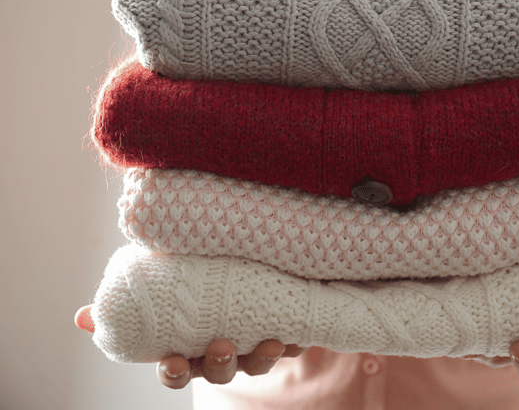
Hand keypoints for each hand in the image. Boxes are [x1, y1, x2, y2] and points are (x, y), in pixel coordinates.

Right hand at [74, 305, 307, 389]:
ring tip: (269, 341)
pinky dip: (295, 339)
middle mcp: (220, 354)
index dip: (174, 371)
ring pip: (256, 362)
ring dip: (262, 356)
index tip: (174, 360)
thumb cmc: (189, 298)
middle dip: (221, 363)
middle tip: (222, 346)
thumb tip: (81, 316)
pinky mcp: (281, 334)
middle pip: (220, 371)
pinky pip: (289, 344)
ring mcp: (250, 347)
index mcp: (187, 351)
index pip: (176, 372)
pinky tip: (300, 331)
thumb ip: (122, 308)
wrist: (241, 283)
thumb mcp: (155, 300)